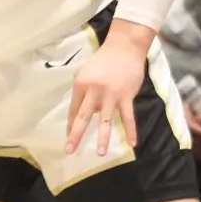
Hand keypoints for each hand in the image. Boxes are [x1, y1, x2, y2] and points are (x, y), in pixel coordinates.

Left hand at [66, 22, 152, 156]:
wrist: (124, 48)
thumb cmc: (103, 60)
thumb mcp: (85, 72)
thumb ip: (84, 93)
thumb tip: (89, 113)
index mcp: (81, 84)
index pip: (74, 109)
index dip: (71, 124)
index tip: (68, 138)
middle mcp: (94, 91)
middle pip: (84, 117)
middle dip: (76, 134)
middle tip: (69, 149)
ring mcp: (111, 95)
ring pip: (106, 120)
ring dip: (103, 138)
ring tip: (101, 153)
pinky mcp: (126, 97)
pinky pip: (128, 117)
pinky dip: (131, 130)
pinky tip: (132, 144)